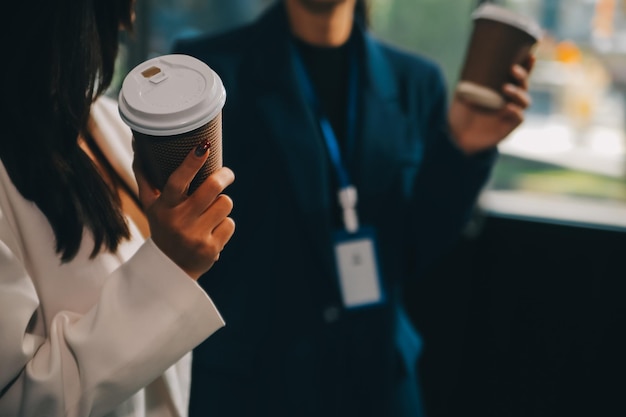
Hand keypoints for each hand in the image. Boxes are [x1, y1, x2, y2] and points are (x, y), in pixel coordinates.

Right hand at [133, 144, 235, 279]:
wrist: (170, 268)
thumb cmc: (163, 227)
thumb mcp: (150, 206)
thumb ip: (144, 176)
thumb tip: (137, 143)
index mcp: (163, 207)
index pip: (177, 181)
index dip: (191, 163)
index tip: (203, 147)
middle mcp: (178, 221)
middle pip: (211, 188)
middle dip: (224, 176)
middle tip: (227, 174)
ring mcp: (195, 236)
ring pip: (225, 204)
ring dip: (222, 204)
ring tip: (211, 211)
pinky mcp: (211, 249)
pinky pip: (230, 223)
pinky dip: (224, 224)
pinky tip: (212, 231)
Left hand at [449, 55, 535, 154]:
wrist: (457, 136)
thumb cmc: (462, 113)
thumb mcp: (462, 94)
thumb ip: (468, 81)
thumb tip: (469, 62)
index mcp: (503, 90)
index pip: (519, 77)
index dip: (527, 66)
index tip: (530, 55)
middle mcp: (510, 101)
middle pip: (524, 86)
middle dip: (522, 76)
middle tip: (512, 69)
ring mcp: (511, 114)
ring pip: (524, 102)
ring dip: (518, 93)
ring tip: (506, 88)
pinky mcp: (508, 127)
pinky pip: (519, 118)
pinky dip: (515, 112)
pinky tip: (508, 107)